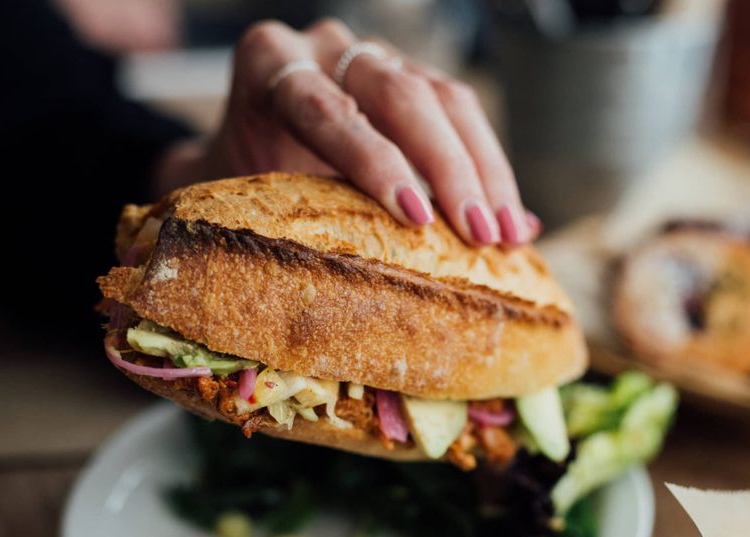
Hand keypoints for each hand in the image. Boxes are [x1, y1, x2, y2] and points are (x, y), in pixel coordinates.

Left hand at [155, 19, 539, 246]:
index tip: (414, 216)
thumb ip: (307, 228)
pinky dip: (491, 172)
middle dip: (449, 169)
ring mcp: (375, 59)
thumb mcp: (253, 207)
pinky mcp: (414, 78)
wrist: (237, 161)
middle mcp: (326, 49)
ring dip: (485, 172)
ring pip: (447, 99)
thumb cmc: (238, 189)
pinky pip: (464, 115)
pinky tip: (511, 224)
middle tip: (479, 236)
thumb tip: (384, 273)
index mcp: (269, 63)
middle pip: (400, 92)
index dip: (372, 161)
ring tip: (506, 237)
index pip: (324, 106)